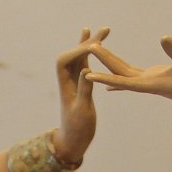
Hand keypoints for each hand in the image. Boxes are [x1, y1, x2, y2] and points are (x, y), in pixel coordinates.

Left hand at [52, 27, 108, 165]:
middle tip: (106, 30)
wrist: (72, 141)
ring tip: (105, 31)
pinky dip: (90, 54)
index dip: (79, 50)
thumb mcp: (82, 110)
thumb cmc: (77, 129)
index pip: (66, 60)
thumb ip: (84, 90)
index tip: (95, 45)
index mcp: (65, 85)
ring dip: (92, 44)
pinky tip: (95, 45)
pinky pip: (84, 64)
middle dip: (88, 42)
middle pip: (74, 54)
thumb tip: (86, 70)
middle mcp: (67, 80)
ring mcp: (74, 81)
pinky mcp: (81, 84)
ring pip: (81, 57)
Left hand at [85, 36, 171, 121]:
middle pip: (119, 73)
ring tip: (93, 49)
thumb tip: (163, 37)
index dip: (104, 76)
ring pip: (124, 72)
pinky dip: (119, 71)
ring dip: (109, 62)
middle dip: (102, 61)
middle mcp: (146, 84)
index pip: (122, 80)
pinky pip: (132, 74)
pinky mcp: (155, 78)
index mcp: (151, 84)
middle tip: (86, 47)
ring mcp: (150, 82)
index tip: (86, 73)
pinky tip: (108, 75)